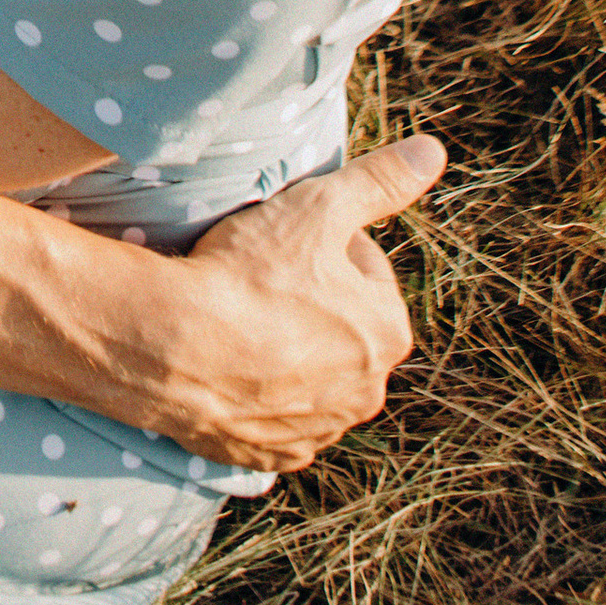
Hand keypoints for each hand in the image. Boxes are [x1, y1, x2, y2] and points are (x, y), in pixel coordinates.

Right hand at [138, 133, 445, 470]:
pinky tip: (228, 367)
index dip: (320, 245)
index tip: (281, 239)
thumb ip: (380, 180)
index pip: (363, 271)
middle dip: (309, 303)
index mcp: (387, 333)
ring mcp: (318, 429)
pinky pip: (272, 419)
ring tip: (237, 318)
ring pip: (308, 375)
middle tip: (256, 277)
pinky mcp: (272, 453)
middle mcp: (366, 392)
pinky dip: (255, 395)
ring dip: (284, 350)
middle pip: (339, 328)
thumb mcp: (318, 207)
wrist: (173, 346)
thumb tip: (433, 151)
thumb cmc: (250, 273)